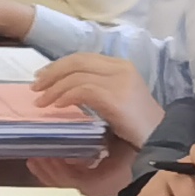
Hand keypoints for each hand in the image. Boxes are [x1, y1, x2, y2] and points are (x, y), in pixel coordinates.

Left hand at [29, 54, 164, 142]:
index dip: (59, 65)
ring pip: (76, 76)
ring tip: (41, 101)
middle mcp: (120, 68)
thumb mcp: (115, 99)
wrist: (159, 138)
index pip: (83, 57)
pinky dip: (66, 97)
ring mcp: (119, 81)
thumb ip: (96, 88)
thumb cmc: (136, 124)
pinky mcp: (115, 97)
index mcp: (120, 65)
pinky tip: (57, 106)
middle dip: (52, 73)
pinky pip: (82, 91)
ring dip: (54, 88)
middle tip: (35, 87)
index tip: (42, 76)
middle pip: (77, 61)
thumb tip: (64, 88)